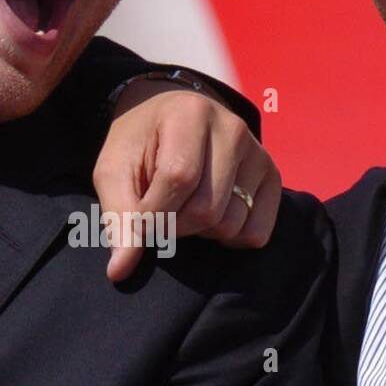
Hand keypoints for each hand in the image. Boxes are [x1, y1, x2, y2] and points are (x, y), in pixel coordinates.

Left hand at [93, 79, 281, 282]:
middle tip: (159, 212)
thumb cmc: (139, 144)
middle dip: (174, 227)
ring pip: (230, 224)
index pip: (178, 179)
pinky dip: (229, 239)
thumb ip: (118, 218)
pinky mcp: (271, 177)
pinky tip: (210, 219)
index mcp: (190, 114)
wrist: (169, 117)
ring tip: (184, 208)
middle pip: (206, 210)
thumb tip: (120, 271)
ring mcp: (258, 154)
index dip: (152, 215)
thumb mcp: (115, 171)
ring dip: (199, 233)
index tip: (136, 222)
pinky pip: (255, 233)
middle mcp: (233, 129)